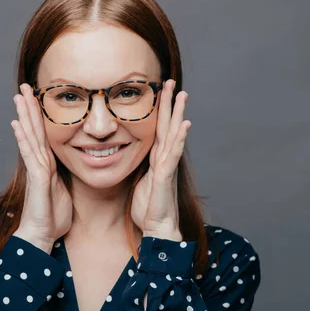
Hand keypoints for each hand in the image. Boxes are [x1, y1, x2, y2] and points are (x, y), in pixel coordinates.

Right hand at [10, 83, 72, 252]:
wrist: (42, 235)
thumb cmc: (54, 216)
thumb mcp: (67, 190)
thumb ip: (69, 176)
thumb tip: (83, 167)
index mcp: (49, 164)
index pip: (45, 133)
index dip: (41, 115)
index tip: (39, 96)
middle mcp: (40, 162)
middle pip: (35, 129)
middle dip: (30, 107)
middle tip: (25, 86)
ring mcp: (36, 169)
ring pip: (30, 136)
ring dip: (24, 115)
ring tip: (18, 96)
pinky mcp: (37, 178)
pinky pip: (30, 154)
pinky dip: (23, 139)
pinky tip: (17, 123)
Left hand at [131, 79, 189, 240]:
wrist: (158, 228)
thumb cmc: (148, 207)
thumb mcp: (138, 181)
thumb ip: (137, 166)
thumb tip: (123, 155)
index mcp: (155, 159)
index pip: (157, 128)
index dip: (159, 110)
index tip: (158, 90)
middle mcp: (164, 158)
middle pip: (167, 125)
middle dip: (170, 104)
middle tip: (172, 82)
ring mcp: (167, 166)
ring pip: (174, 134)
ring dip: (178, 114)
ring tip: (183, 95)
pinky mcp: (166, 176)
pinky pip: (173, 154)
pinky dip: (180, 138)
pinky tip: (186, 124)